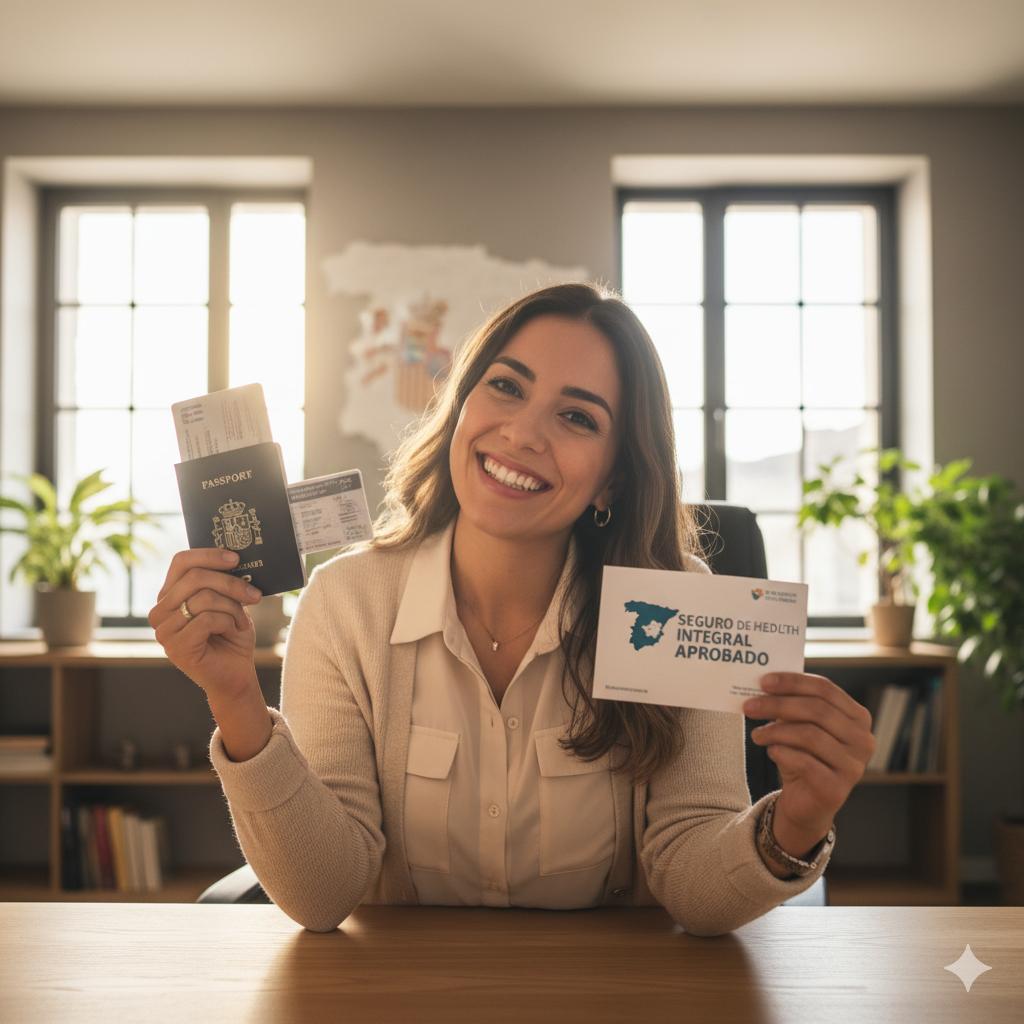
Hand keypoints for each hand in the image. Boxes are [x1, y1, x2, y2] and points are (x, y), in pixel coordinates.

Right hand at [148, 548, 263, 703]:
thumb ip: (222, 582)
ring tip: (241, 620)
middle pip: (195, 577)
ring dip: (233, 607)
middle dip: (231, 583)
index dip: (209, 555)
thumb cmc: (231, 636)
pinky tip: (234, 631)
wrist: (236, 675)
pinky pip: (207, 619)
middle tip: (254, 594)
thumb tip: (234, 556)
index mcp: (169, 596)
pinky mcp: (176, 647)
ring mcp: (164, 630)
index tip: (236, 558)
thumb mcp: (228, 602)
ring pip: (204, 598)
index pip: (181, 562)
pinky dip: (229, 622)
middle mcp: (160, 611)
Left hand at [743, 672, 875, 841]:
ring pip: (810, 735)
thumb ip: (791, 705)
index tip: (763, 682)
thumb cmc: (803, 756)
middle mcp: (862, 740)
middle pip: (817, 710)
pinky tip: (771, 751)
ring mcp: (853, 766)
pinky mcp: (837, 789)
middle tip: (749, 706)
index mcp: (857, 717)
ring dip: (775, 731)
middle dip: (777, 705)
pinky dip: (783, 753)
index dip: (793, 682)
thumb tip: (764, 686)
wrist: (806, 802)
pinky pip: (805, 763)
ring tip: (756, 734)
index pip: (825, 689)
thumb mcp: (799, 727)